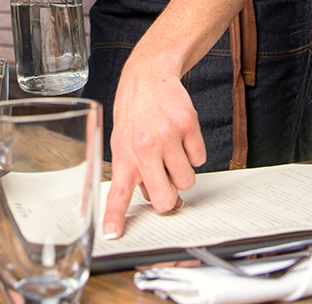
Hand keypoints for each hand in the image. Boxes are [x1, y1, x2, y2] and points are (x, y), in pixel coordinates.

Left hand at [101, 63, 204, 238]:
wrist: (148, 76)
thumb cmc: (135, 115)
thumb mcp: (124, 144)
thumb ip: (138, 173)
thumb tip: (164, 202)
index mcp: (124, 156)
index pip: (117, 192)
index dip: (115, 216)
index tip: (111, 234)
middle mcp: (144, 147)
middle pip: (166, 199)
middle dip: (170, 197)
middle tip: (165, 178)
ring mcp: (167, 136)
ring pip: (187, 181)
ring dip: (182, 172)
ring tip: (170, 149)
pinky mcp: (188, 125)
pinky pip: (200, 159)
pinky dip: (194, 152)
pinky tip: (180, 135)